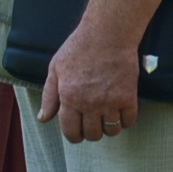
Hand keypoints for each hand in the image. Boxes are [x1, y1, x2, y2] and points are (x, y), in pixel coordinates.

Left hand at [38, 22, 140, 142]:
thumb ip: (49, 96)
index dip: (74, 136)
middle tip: (91, 122)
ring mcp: (110, 102)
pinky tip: (120, 111)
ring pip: (111, 131)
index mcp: (69, 97)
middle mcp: (89, 103)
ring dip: (108, 128)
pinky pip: (129, 122)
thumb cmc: (78, 49)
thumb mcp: (55, 69)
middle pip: (92, 135)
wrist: (107, 35)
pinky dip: (125, 121)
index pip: (71, 131)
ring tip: (105, 116)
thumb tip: (43, 118)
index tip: (77, 134)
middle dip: (90, 132)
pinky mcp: (128, 97)